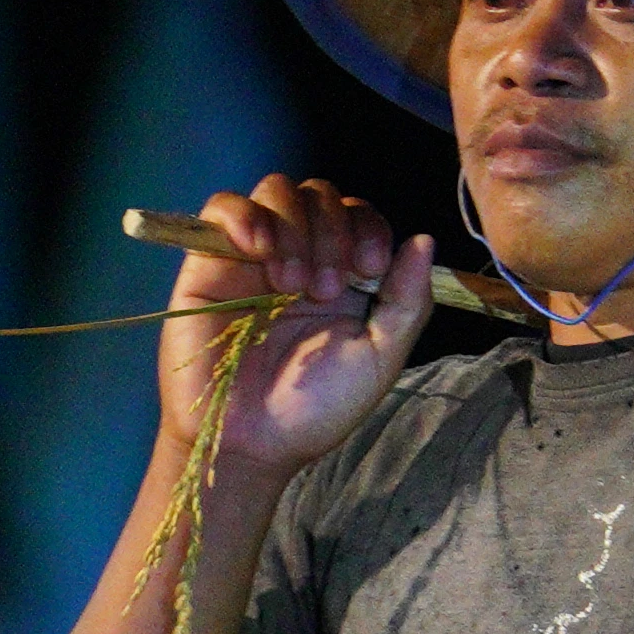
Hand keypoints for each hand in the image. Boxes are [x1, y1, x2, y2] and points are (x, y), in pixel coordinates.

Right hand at [167, 175, 437, 488]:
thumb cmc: (316, 408)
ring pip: (277, 192)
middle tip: (325, 291)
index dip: (368, 228)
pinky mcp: (208, 262)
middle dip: (332, 232)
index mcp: (344, 274)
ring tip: (290, 284)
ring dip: (293, 227)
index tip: (369, 269)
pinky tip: (257, 248)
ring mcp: (253, 255)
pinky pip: (222, 207)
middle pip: (320, 195)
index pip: (360, 214)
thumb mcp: (378, 357)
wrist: (252, 442)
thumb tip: (425, 240)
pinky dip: (243, 215)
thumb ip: (407, 301)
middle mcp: (301, 255)